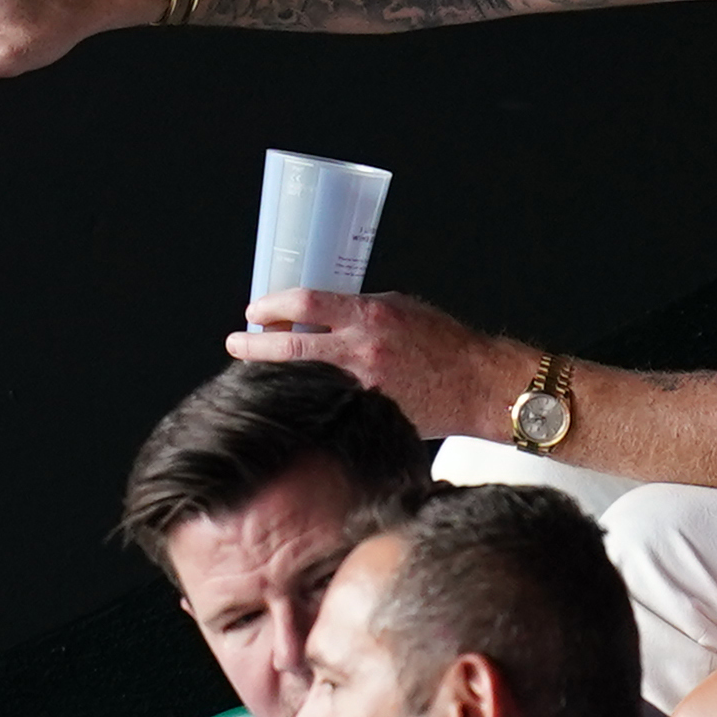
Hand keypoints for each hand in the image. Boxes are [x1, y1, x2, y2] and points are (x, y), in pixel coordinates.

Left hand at [228, 290, 524, 437]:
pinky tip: (300, 399)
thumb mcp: (400, 309)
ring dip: (278, 374)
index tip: (255, 310)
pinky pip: (326, 405)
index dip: (271, 305)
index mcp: (369, 315)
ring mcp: (363, 387)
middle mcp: (361, 350)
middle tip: (238, 343)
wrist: (478, 384)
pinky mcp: (369, 414)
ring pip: (301, 379)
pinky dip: (310, 398)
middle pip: (288, 346)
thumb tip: (319, 314)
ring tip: (265, 372)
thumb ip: (358, 310)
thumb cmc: (444, 344)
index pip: (304, 303)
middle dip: (254, 346)